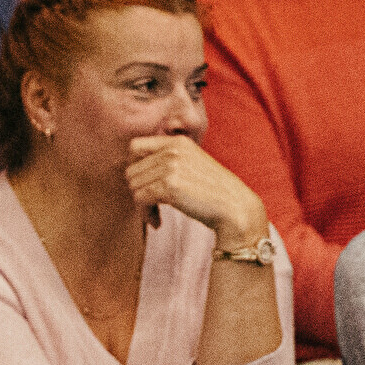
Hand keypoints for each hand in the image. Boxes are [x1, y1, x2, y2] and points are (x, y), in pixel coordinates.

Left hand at [126, 134, 266, 249]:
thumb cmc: (212, 191)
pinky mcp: (169, 186)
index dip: (133, 167)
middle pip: (130, 171)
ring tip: (156, 214)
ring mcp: (171, 167)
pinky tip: (157, 222)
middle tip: (151, 205)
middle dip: (138, 191)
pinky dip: (145, 214)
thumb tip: (130, 172)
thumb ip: (166, 160)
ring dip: (142, 205)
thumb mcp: (190, 164)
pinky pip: (140, 199)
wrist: (234, 207)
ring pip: (133, 186)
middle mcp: (173, 150)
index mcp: (177, 142)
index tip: (143, 183)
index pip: (134, 146)